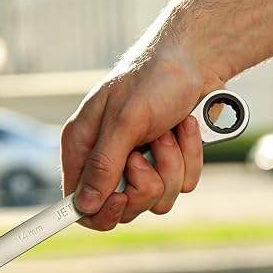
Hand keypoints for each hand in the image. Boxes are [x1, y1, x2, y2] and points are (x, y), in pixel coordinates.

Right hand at [60, 38, 225, 230]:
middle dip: (144, 183)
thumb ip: (103, 165)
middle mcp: (108, 160)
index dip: (96, 212)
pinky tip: (183, 129)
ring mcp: (139, 165)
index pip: (77, 201)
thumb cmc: (153, 79)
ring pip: (156, 200)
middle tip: (144, 153)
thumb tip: (84, 205)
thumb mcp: (124, 120)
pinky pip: (182, 185)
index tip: (119, 201)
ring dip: (170, 165)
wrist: (196, 60)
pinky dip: (189, 157)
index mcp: (83, 147)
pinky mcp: (167, 164)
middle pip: (122, 208)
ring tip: (167, 132)